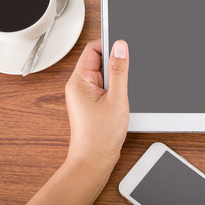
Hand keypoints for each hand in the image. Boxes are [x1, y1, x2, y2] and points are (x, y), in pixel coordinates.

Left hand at [65, 39, 129, 166]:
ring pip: (103, 73)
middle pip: (99, 59)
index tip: (125, 46)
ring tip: (120, 95)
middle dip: (115, 64)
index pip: (93, 48)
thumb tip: (121, 46)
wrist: (94, 161)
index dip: (110, 44)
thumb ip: (120, 70)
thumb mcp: (116, 98)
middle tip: (125, 78)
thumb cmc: (100, 136)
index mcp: (79, 81)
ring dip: (116, 78)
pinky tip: (119, 100)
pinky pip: (104, 86)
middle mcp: (79, 85)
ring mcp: (84, 94)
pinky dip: (115, 88)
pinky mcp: (91, 102)